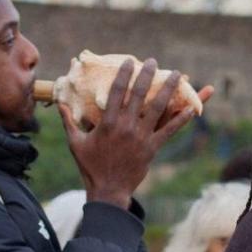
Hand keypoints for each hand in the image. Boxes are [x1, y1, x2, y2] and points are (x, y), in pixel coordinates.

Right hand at [59, 58, 213, 209]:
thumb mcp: (75, 142)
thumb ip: (68, 121)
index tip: (130, 61)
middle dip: (147, 75)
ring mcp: (140, 137)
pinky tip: (192, 108)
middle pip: (139, 94)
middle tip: (154, 61)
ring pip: (158, 108)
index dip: (125, 74)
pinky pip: (169, 130)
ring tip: (177, 75)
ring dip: (168, 89)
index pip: (117, 91)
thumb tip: (59, 102)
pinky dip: (181, 119)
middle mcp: (125, 126)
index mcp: (107, 123)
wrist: (108, 191)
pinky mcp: (152, 148)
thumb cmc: (90, 167)